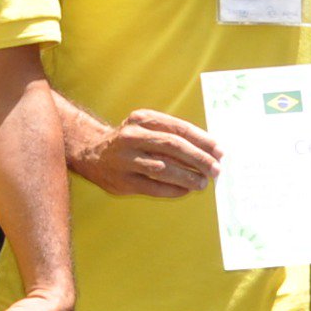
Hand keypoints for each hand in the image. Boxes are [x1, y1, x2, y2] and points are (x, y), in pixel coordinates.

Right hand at [80, 105, 219, 198]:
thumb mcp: (147, 128)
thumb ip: (173, 135)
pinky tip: (184, 190)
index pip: (179, 129)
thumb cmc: (131, 141)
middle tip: (215, 169)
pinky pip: (153, 187)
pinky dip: (173, 190)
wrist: (91, 153)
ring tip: (202, 183)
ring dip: (187, 177)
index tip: (219, 151)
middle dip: (199, 159)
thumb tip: (210, 151)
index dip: (202, 140)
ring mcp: (126, 159)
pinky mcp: (122, 181)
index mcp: (143, 119)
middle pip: (173, 147)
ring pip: (164, 169)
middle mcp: (132, 137)